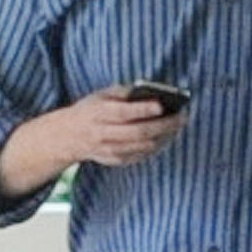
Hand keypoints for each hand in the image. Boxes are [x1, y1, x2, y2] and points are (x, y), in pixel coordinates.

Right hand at [60, 85, 188, 166]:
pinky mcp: (115, 160)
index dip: (143, 109)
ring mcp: (108, 150)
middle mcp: (103, 133)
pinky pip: (140, 156)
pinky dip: (156, 147)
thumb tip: (151, 91)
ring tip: (178, 126)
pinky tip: (167, 137)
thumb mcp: (102, 94)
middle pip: (137, 132)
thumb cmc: (92, 109)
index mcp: (99, 113)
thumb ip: (124, 92)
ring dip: (164, 137)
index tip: (161, 104)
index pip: (123, 112)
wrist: (69, 136)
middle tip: (182, 117)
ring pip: (141, 146)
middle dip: (163, 125)